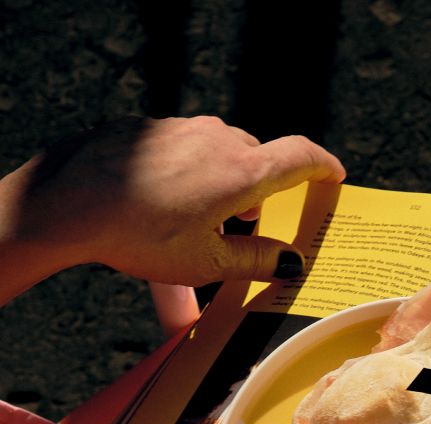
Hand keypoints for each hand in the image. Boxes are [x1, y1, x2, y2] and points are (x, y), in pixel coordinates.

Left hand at [2, 115, 345, 288]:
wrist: (71, 200)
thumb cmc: (143, 236)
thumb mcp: (207, 264)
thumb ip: (256, 261)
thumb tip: (290, 262)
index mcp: (243, 173)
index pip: (300, 157)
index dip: (323, 166)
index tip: (335, 175)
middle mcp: (219, 139)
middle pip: (257, 161)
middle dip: (259, 194)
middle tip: (245, 229)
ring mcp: (183, 128)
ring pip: (220, 155)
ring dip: (221, 186)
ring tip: (198, 225)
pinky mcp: (151, 129)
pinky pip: (185, 151)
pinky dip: (188, 177)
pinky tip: (162, 206)